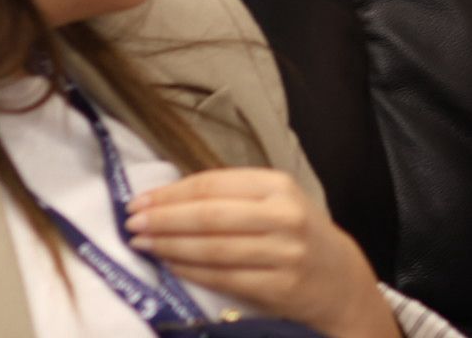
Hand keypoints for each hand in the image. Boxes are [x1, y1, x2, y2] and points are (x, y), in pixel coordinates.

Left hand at [126, 168, 398, 337]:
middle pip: (209, 216)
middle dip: (164, 219)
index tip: (140, 200)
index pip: (213, 184)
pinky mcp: (279, 287)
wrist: (340, 278)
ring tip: (142, 244)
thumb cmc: (297, 234)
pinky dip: (191, 272)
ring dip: (170, 247)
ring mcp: (283, 253)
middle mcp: (284, 216)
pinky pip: (224, 278)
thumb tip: (167, 198)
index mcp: (279, 185)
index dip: (171, 193)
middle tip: (131, 223)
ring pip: (213, 248)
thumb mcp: (276, 201)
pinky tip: (170, 266)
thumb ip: (233, 196)